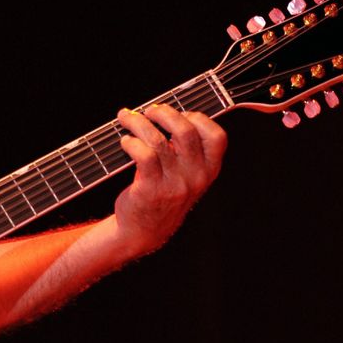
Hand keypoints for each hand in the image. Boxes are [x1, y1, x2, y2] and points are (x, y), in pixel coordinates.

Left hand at [114, 104, 226, 256]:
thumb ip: (185, 149)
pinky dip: (131, 142)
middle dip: (164, 113)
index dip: (198, 118)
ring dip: (138, 122)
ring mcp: (175, 185)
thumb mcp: (184, 174)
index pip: (217, 136)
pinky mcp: (151, 190)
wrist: (144, 231)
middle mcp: (196, 177)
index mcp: (209, 170)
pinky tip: (125, 141)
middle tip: (149, 111)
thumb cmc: (162, 193)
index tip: (179, 113)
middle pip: (185, 131)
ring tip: (127, 118)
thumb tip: (165, 111)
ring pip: (158, 140)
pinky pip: (143, 155)